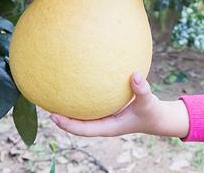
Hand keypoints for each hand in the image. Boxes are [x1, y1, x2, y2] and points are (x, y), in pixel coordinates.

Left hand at [49, 72, 189, 138]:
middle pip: (77, 122)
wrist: (158, 117)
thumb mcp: (149, 102)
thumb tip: (134, 74)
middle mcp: (103, 123)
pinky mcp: (108, 110)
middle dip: (61, 115)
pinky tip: (78, 81)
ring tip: (54, 92)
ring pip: (82, 113)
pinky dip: (82, 96)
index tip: (53, 116)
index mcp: (109, 127)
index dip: (67, 124)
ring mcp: (105, 117)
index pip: (83, 129)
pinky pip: (91, 104)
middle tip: (44, 102)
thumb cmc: (152, 112)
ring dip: (69, 106)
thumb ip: (142, 89)